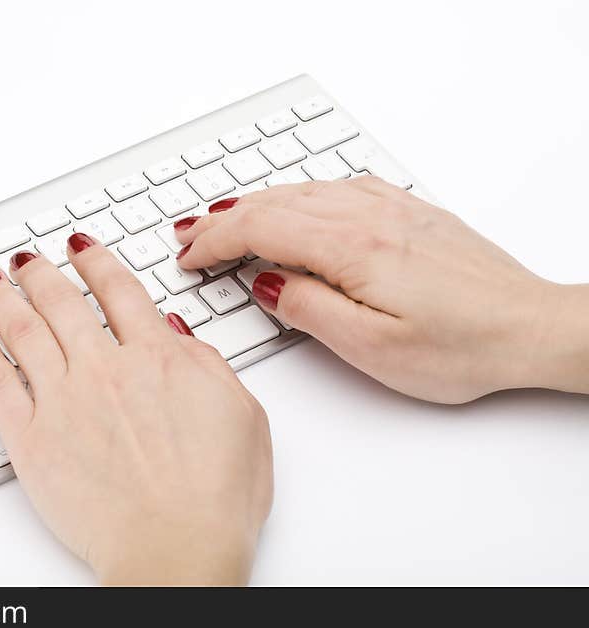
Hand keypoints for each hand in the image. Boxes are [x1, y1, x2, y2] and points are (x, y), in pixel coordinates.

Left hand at [0, 235, 271, 584]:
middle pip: (63, 302)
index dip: (96, 262)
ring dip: (3, 296)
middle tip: (28, 259)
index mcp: (158, 359)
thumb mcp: (243, 416)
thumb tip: (176, 334)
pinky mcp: (31, 441)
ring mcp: (63, 402)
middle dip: (41, 272)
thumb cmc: (215, 499)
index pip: (118, 291)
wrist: (176, 552)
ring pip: (23, 330)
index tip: (82, 248)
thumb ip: (208, 365)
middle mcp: (105, 369)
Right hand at [174, 178, 588, 402]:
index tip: (189, 257)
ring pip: (304, 190)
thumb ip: (310, 309)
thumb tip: (267, 282)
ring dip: (257, 203)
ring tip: (226, 218)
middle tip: (189, 235)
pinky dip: (301, 194)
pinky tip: (296, 201)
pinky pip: (339, 188)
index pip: (261, 228)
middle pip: (276, 203)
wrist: (530, 327)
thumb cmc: (462, 346)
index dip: (215, 241)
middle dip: (224, 219)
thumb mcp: (372, 348)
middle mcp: (369, 217)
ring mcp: (390, 209)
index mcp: (353, 248)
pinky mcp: (408, 213)